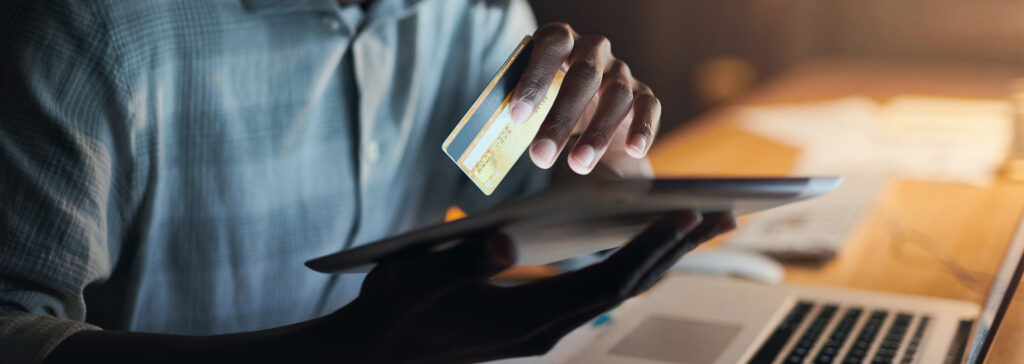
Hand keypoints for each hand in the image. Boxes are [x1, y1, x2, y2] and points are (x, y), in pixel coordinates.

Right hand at [306, 211, 735, 363]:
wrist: (380, 351)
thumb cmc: (396, 312)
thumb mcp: (416, 282)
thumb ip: (460, 262)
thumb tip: (502, 239)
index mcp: (527, 319)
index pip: (608, 281)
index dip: (651, 248)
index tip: (690, 215)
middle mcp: (548, 329)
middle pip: (628, 286)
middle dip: (677, 249)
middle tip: (725, 214)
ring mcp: (546, 329)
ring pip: (619, 290)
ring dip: (661, 256)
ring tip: (701, 224)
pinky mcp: (538, 322)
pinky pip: (598, 291)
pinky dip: (629, 263)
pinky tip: (642, 242)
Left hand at [511, 23, 660, 174]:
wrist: (588, 108)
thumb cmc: (552, 98)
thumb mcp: (535, 100)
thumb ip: (522, 110)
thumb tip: (504, 136)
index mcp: (563, 40)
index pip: (552, 46)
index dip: (535, 79)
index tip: (517, 115)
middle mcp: (595, 51)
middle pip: (584, 77)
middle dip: (561, 118)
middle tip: (541, 155)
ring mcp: (621, 72)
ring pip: (616, 96)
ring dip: (597, 134)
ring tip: (578, 165)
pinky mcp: (643, 94)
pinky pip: (648, 107)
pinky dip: (642, 128)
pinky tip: (634, 149)